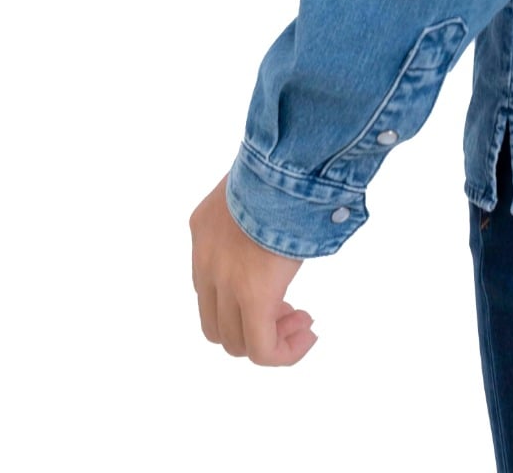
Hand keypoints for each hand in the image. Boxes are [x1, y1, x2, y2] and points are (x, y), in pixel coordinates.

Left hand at [190, 173, 317, 364]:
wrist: (290, 160)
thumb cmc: (286, 160)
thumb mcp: (262, 184)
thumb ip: (264, 205)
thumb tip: (290, 206)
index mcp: (204, 228)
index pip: (209, 285)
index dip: (241, 298)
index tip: (276, 288)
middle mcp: (205, 260)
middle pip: (216, 321)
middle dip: (253, 324)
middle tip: (290, 311)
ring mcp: (224, 280)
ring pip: (235, 340)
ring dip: (270, 338)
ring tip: (302, 325)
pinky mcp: (251, 296)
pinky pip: (261, 348)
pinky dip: (284, 353)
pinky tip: (308, 338)